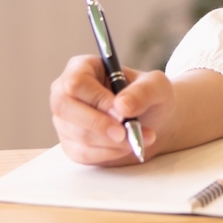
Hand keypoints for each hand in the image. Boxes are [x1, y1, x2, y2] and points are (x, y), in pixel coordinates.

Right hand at [50, 55, 175, 165]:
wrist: (153, 122)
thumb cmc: (150, 97)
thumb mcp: (157, 86)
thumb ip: (143, 91)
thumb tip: (122, 105)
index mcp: (82, 68)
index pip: (77, 82)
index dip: (98, 100)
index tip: (122, 114)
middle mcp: (66, 92)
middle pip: (65, 108)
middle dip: (98, 124)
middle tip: (125, 134)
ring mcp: (65, 120)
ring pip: (78, 134)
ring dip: (110, 141)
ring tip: (137, 138)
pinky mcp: (71, 144)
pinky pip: (82, 153)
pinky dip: (108, 153)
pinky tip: (125, 147)